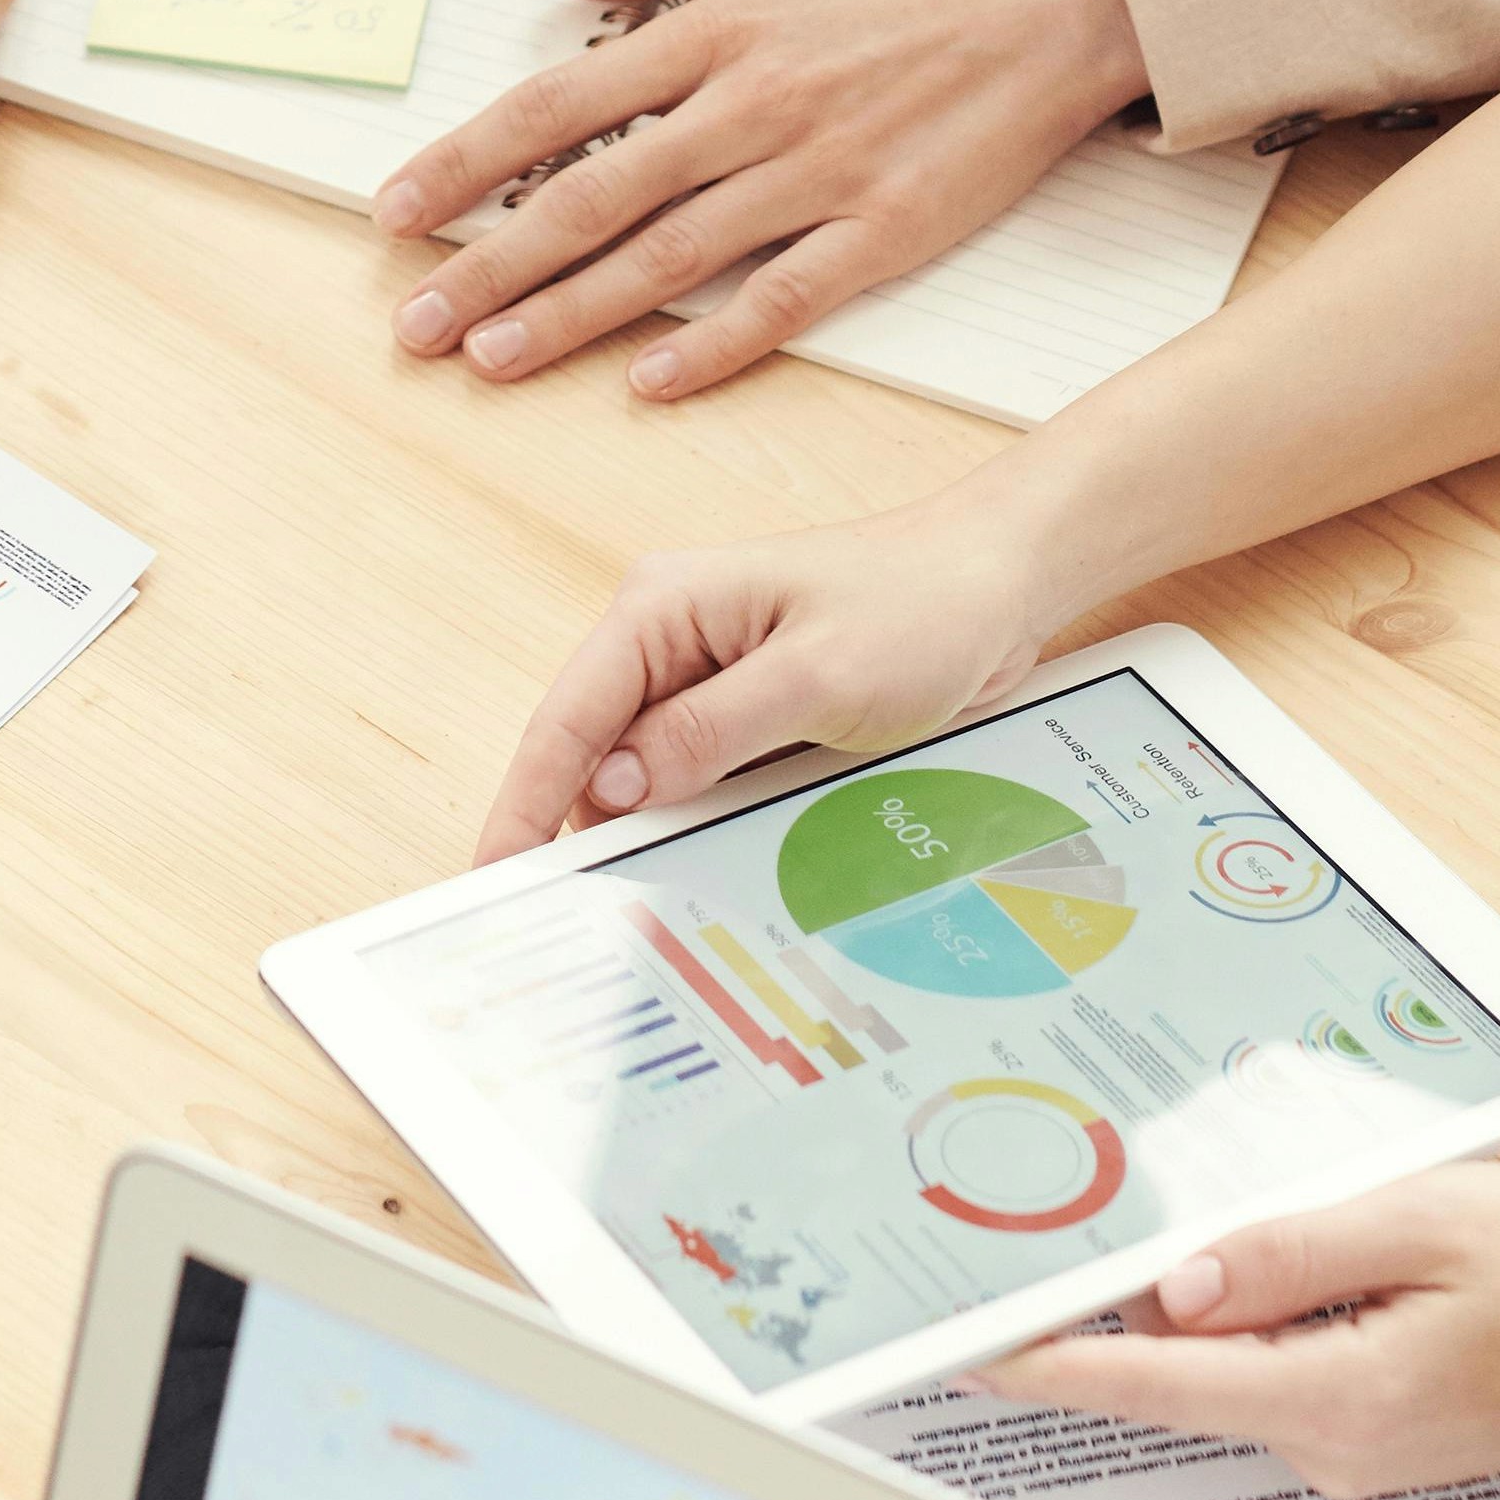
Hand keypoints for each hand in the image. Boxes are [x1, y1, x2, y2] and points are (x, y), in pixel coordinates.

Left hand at [372, 0, 1148, 395]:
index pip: (558, 108)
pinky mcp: (882, 231)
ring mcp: (815, 174)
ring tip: (491, 361)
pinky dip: (712, 346)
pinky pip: (781, 300)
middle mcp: (750, 107)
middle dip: (489, 267)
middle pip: (590, 198)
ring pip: (668, 259)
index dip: (467, 166)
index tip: (400, 213)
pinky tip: (646, 383)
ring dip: (571, 315)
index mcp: (715, 33)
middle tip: (415, 325)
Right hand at [479, 489, 1065, 859]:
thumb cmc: (921, 602)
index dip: (526, 801)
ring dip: (645, 832)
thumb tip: (617, 787)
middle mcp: (671, 639)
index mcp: (663, 607)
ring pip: (645, 774)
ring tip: (635, 903)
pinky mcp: (747, 713)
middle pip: (593, 752)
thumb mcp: (816, 678)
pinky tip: (700, 866)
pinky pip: (697, 779)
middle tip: (566, 914)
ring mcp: (708, 679)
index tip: (497, 870)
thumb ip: (709, 733)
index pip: (568, 716)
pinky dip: (694, 822)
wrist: (1002, 584)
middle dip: (578, 829)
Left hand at [980, 1170, 1499, 1499]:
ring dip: (1197, 1309)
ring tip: (1193, 1233)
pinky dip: (1252, 1324)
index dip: (1049, 1362)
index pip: (1153, 1385)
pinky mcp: (1362, 1433)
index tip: (961, 1347)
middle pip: (1177, 1377)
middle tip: (1029, 1242)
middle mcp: (1330, 1446)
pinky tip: (1280, 1268)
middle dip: (1108, 1315)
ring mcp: (1346, 1451)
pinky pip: (1274, 1374)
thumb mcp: (1426, 1225)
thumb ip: (1290, 1254)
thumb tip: (1174, 1284)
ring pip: (1226, 1371)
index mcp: (1339, 1400)